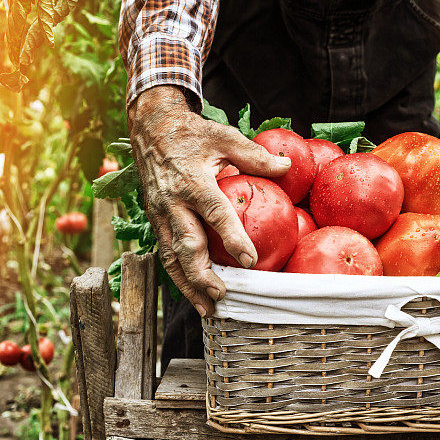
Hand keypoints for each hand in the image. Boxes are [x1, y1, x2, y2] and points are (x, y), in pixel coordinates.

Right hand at [128, 85, 290, 316]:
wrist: (151, 129)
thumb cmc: (193, 134)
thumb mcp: (225, 137)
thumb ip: (255, 155)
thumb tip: (287, 167)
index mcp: (193, 181)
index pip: (214, 213)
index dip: (232, 237)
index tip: (249, 260)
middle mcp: (173, 202)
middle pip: (185, 245)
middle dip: (201, 275)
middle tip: (222, 296)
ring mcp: (160, 215)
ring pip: (171, 257)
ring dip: (188, 285)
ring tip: (206, 309)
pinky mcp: (155, 221)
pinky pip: (165, 254)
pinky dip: (178, 277)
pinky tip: (194, 294)